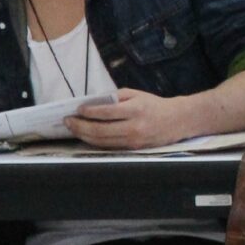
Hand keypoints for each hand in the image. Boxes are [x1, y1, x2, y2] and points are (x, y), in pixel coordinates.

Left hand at [65, 88, 189, 148]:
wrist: (178, 121)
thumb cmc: (154, 105)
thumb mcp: (136, 95)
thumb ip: (115, 97)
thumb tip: (92, 102)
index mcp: (135, 110)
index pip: (106, 113)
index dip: (89, 112)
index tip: (78, 109)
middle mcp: (134, 127)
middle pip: (100, 130)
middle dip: (80, 126)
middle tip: (67, 121)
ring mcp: (133, 141)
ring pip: (101, 141)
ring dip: (83, 135)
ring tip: (72, 128)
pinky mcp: (132, 149)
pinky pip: (108, 146)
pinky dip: (94, 141)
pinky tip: (85, 136)